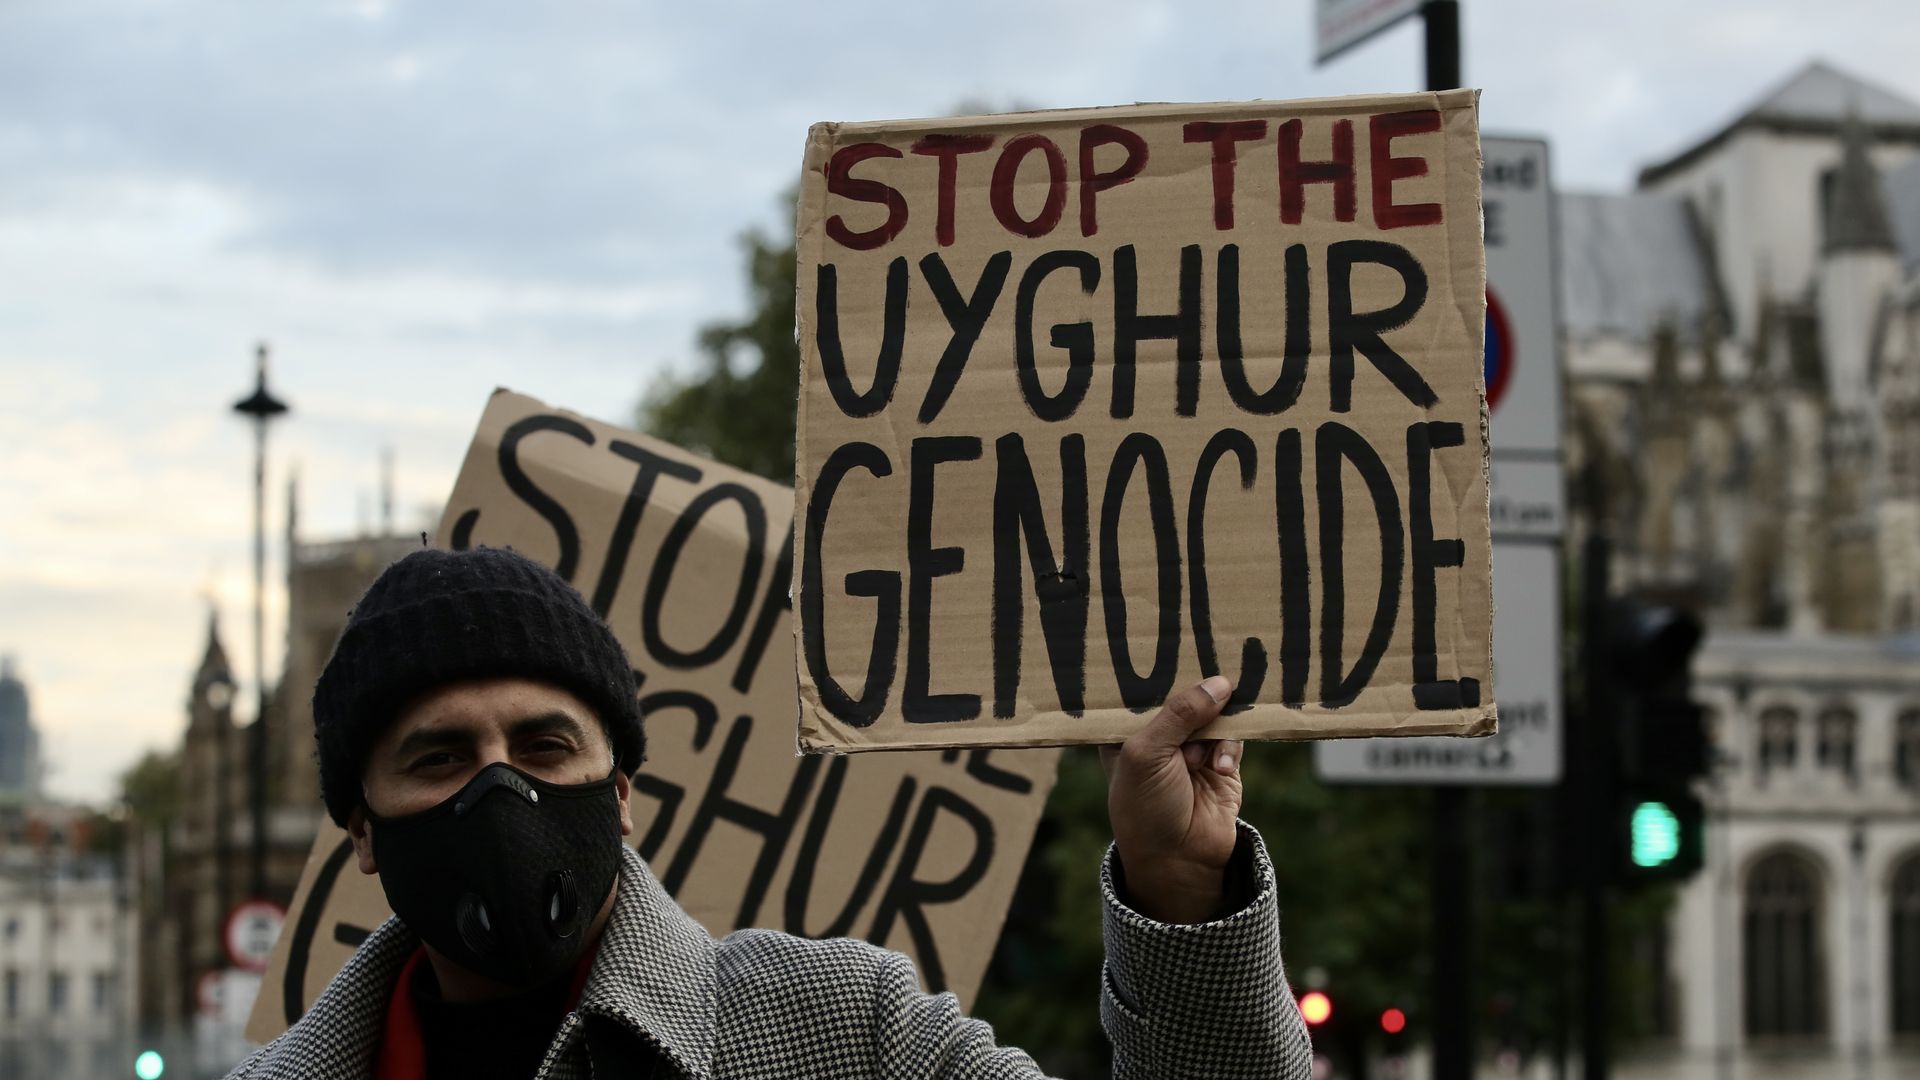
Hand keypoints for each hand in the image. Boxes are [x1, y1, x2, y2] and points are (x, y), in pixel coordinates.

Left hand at [1100, 676, 1244, 923]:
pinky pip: (1235, 738)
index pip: (1140, 689)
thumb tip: (1219, 682)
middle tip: (1214, 666)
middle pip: (1183, 696)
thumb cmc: (1145, 808)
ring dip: (1213, 729)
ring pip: (1214, 714)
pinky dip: (1230, 750)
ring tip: (1202, 752)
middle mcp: (1159, 736)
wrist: (1178, 862)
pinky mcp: (1224, 764)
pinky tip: (1221, 769)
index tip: (1175, 639)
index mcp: (1126, 731)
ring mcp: (1192, 749)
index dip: (1156, 669)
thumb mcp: (1147, 753)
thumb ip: (1179, 713)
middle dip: (1197, 690)